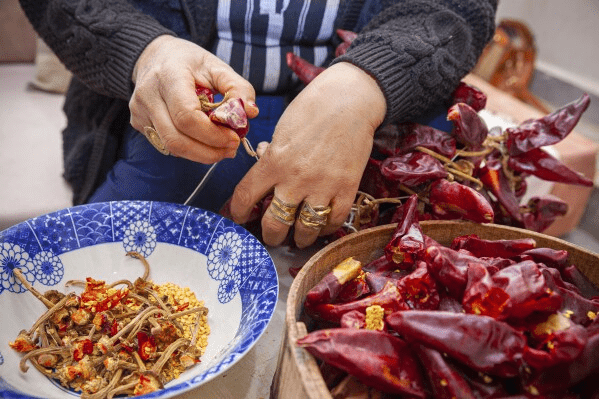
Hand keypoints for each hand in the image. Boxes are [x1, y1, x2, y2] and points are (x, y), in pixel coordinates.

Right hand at [130, 35, 258, 162]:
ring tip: (222, 148)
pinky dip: (189, 149)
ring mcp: (140, 112)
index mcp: (168, 76)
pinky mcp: (139, 123)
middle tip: (231, 150)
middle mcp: (148, 95)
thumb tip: (251, 113)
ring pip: (171, 148)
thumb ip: (237, 88)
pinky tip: (202, 141)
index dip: (212, 135)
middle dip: (208, 152)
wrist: (154, 56)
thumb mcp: (217, 66)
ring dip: (201, 154)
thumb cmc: (189, 62)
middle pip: (177, 140)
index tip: (234, 138)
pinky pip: (166, 145)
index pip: (187, 116)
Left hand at [229, 62, 385, 247]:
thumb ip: (272, 157)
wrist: (351, 100)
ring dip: (299, 238)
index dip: (238, 212)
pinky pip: (333, 221)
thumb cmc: (313, 109)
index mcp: (273, 162)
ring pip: (305, 230)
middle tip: (272, 235)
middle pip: (274, 224)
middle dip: (270, 235)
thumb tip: (266, 175)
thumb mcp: (281, 130)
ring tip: (299, 238)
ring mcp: (322, 186)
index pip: (245, 196)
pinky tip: (322, 224)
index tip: (241, 217)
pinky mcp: (347, 189)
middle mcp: (295, 179)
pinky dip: (326, 227)